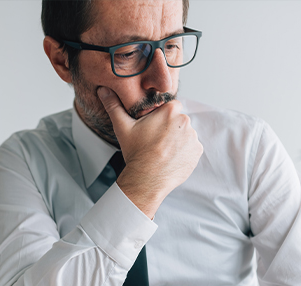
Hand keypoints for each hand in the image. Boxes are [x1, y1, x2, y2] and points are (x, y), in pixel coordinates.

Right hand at [97, 87, 202, 217]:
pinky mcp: (197, 152)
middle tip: (156, 141)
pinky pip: (191, 147)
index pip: (170, 106)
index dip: (161, 116)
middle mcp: (185, 121)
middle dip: (169, 128)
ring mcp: (193, 137)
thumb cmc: (136, 153)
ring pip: (185, 134)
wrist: (147, 180)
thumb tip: (103, 90)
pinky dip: (183, 152)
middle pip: (178, 120)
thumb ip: (114, 106)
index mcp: (170, 111)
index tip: (153, 127)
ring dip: (177, 140)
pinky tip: (170, 158)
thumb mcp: (123, 127)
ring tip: (163, 151)